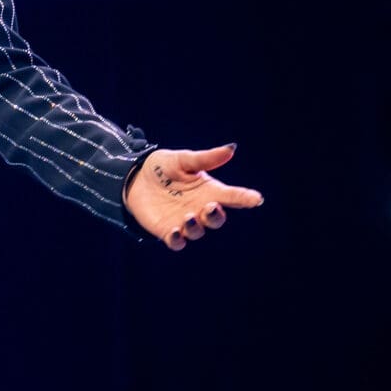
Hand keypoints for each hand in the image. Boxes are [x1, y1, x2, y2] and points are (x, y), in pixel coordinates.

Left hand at [125, 143, 263, 250]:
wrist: (134, 178)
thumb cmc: (164, 168)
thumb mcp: (184, 160)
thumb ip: (206, 158)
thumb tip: (231, 148)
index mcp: (209, 191)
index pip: (232, 196)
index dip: (245, 198)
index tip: (256, 198)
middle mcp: (200, 208)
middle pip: (216, 219)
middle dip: (216, 216)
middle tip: (211, 206)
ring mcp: (184, 221)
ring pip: (197, 231)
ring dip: (195, 226)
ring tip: (189, 216)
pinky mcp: (167, 230)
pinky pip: (176, 242)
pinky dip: (177, 240)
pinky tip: (175, 233)